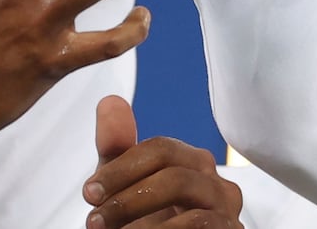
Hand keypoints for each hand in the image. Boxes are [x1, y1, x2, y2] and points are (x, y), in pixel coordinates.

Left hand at [84, 96, 243, 227]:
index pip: (162, 149)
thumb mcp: (123, 193)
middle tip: (94, 221)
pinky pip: (203, 223)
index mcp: (194, 166)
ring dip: (140, 216)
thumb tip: (109, 100)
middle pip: (175, 170)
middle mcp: (217, 185)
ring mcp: (228, 212)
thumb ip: (118, 152)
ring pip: (188, 195)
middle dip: (127, 195)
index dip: (121, 167)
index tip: (88, 193)